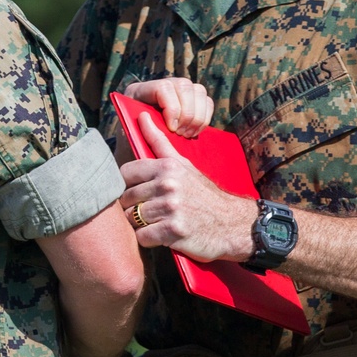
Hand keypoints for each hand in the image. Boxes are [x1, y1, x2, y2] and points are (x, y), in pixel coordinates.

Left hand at [120, 111, 256, 262]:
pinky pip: (142, 237)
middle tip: (152, 212)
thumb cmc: (203, 195)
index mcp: (167, 167)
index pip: (125, 174)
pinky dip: (149, 239)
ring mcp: (171, 208)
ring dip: (141, 224)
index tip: (139, 192)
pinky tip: (162, 235)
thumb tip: (141, 116)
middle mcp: (168, 184)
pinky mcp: (173, 231)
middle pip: (126, 198)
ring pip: (131, 219)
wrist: (232, 224)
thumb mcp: (184, 165)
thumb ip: (159, 143)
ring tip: (158, 223)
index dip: (127, 185)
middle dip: (134, 207)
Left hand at [124, 77, 213, 136]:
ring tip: (186, 135)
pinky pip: (207, 102)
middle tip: (181, 134)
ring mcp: (178, 91)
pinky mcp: (191, 100)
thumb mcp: (131, 137)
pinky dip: (204, 119)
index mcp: (139, 91)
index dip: (172, 108)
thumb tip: (148, 121)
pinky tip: (192, 133)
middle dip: (187, 114)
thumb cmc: (132, 145)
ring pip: (198, 91)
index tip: (172, 129)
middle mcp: (161, 85)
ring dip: (197, 117)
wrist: (139, 149)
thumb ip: (138, 130)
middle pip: (184, 86)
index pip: (163, 87)